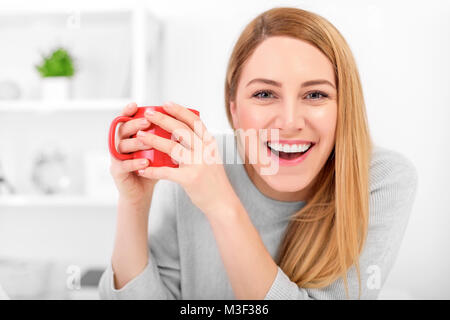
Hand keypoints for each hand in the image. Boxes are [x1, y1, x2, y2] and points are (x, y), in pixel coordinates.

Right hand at [109, 102, 157, 204]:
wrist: (141, 191)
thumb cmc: (151, 168)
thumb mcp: (158, 151)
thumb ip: (164, 138)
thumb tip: (183, 123)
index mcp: (129, 136)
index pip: (126, 120)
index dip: (128, 112)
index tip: (135, 105)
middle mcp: (120, 144)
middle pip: (122, 130)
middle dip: (134, 124)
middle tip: (147, 122)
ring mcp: (116, 158)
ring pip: (121, 146)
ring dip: (135, 143)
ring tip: (147, 142)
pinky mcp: (117, 172)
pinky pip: (124, 165)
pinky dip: (134, 163)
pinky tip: (145, 162)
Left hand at [136, 101, 236, 215]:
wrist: (222, 202)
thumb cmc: (213, 180)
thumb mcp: (210, 157)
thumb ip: (198, 145)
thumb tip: (178, 132)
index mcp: (210, 143)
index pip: (194, 121)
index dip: (179, 111)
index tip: (166, 103)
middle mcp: (205, 151)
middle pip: (181, 130)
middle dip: (162, 120)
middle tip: (148, 113)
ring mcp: (198, 164)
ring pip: (172, 148)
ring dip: (153, 140)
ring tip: (140, 136)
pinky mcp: (190, 179)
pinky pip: (167, 172)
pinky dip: (153, 171)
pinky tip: (142, 169)